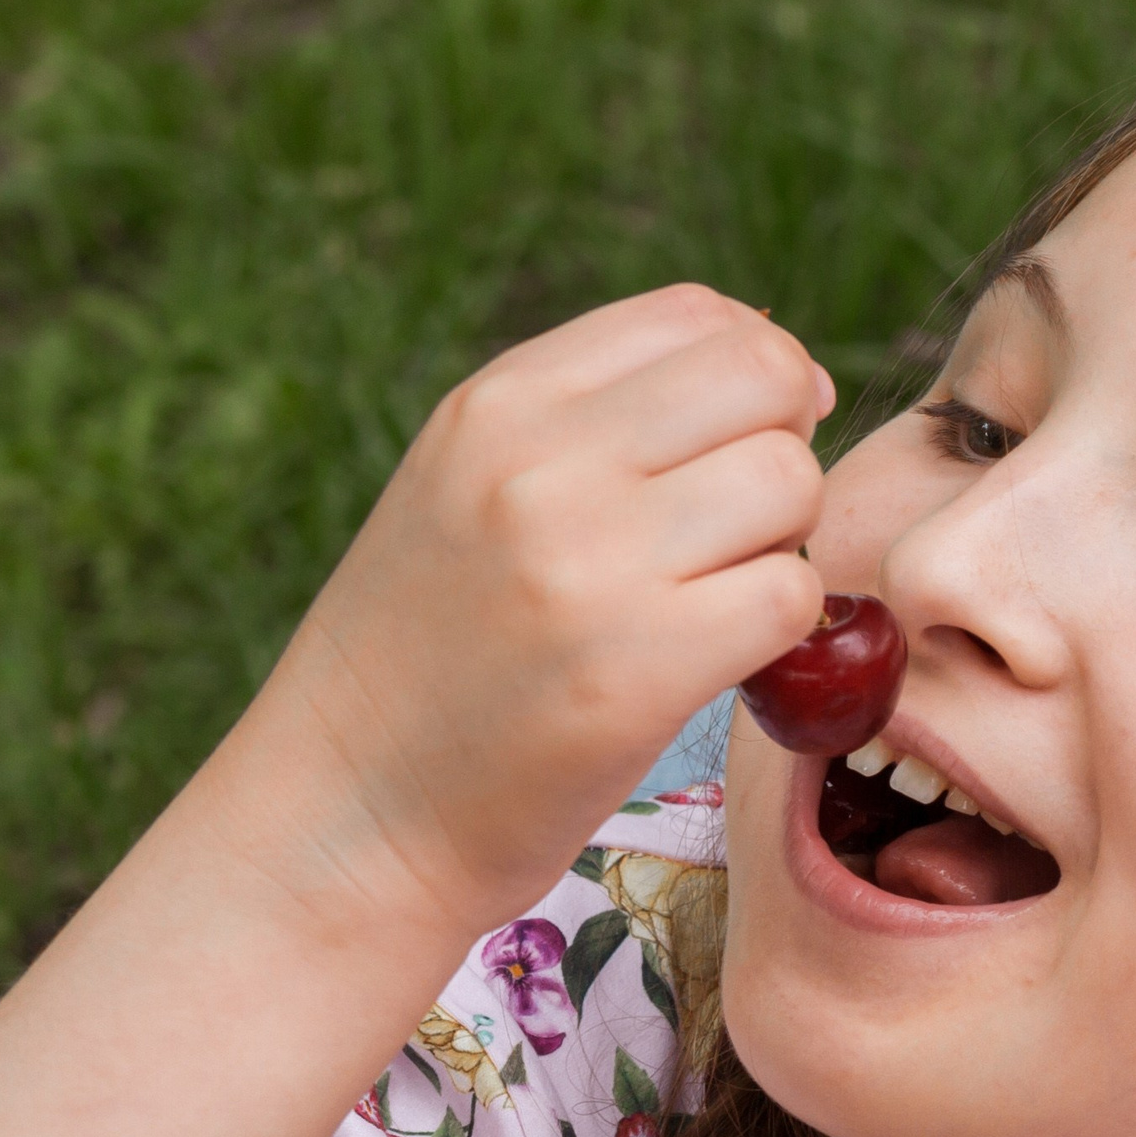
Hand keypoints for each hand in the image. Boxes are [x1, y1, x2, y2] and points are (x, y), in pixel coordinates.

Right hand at [209, 285, 829, 944]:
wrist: (343, 821)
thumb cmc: (428, 665)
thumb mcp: (466, 493)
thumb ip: (593, 423)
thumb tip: (781, 366)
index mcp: (497, 404)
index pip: (698, 315)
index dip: (756, 375)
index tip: (737, 449)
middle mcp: (540, 464)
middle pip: (767, 382)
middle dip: (782, 453)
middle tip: (736, 537)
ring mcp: (588, 565)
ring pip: (791, 484)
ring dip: (784, 547)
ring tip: (715, 604)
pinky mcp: (636, 672)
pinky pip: (792, 597)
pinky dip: (785, 632)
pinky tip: (723, 664)